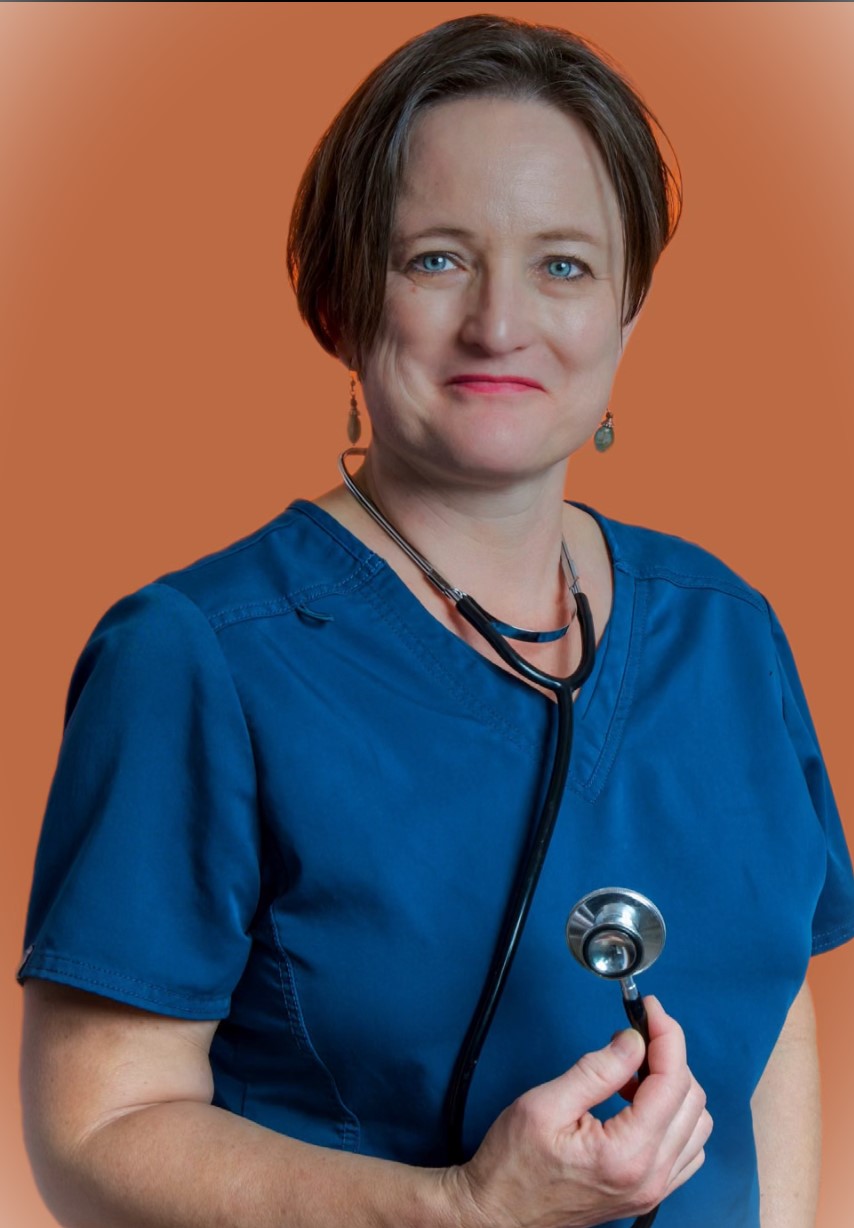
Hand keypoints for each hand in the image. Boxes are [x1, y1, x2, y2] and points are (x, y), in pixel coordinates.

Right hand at [448, 997, 711, 1227]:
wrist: (499, 1216)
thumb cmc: (513, 1165)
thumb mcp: (545, 1105)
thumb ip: (597, 1070)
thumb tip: (634, 1040)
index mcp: (627, 1153)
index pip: (672, 1082)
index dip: (666, 1035)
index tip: (651, 1008)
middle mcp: (651, 1176)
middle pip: (692, 1100)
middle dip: (669, 1056)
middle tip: (634, 1035)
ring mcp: (653, 1189)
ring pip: (696, 1124)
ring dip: (674, 1087)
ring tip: (632, 1073)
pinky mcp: (648, 1193)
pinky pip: (687, 1149)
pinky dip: (674, 1117)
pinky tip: (639, 1103)